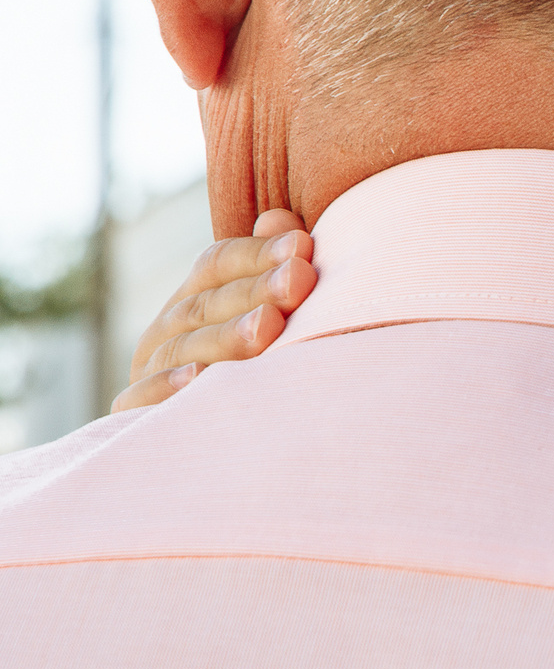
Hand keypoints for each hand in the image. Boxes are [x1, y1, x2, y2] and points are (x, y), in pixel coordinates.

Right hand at [115, 208, 315, 411]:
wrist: (231, 447)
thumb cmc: (268, 367)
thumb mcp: (274, 313)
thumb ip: (277, 266)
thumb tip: (281, 221)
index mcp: (193, 300)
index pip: (216, 265)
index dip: (257, 253)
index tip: (303, 247)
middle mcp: (166, 332)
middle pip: (206, 304)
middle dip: (256, 291)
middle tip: (299, 281)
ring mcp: (148, 372)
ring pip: (182, 349)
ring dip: (225, 336)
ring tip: (268, 327)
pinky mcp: (135, 417)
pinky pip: (139, 402)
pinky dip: (165, 388)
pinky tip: (198, 379)